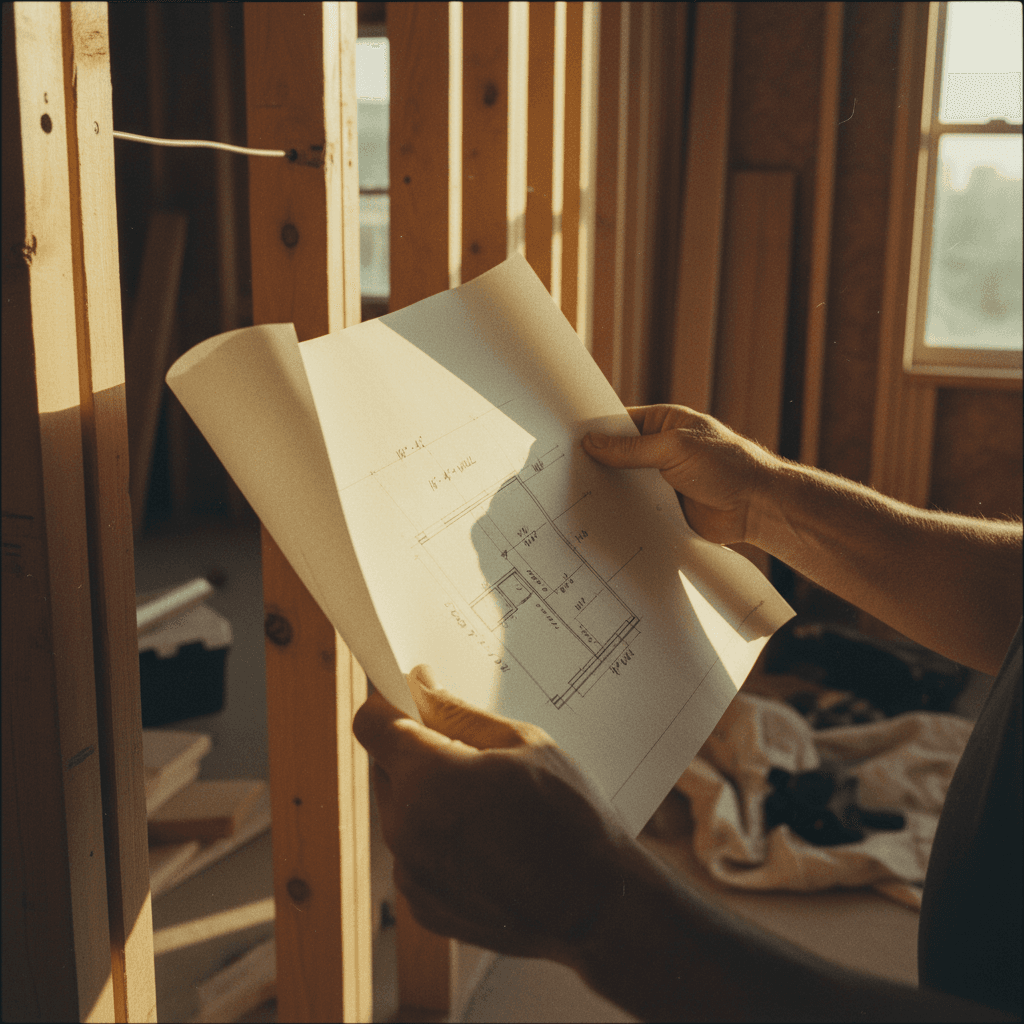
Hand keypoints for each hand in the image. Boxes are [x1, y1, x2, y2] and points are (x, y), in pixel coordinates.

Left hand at [352, 665, 637, 964]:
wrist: (596, 908)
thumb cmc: (569, 818)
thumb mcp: (523, 744)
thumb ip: (459, 713)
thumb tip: (420, 686)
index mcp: (426, 778)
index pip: (370, 723)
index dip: (387, 704)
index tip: (411, 701)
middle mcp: (404, 828)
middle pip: (385, 768)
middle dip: (415, 754)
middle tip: (469, 756)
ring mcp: (411, 874)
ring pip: (401, 814)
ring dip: (428, 801)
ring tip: (488, 808)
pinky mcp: (423, 907)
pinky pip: (415, 857)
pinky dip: (439, 845)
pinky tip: (488, 846)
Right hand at [583, 404, 778, 546]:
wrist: (757, 508)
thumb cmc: (726, 466)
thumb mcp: (674, 449)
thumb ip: (632, 449)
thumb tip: (593, 443)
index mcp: (664, 424)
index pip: (621, 423)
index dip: (595, 430)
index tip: (566, 438)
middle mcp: (660, 451)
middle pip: (618, 455)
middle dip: (596, 463)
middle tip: (560, 469)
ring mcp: (661, 481)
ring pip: (624, 484)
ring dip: (606, 490)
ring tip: (570, 495)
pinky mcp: (664, 509)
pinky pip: (635, 509)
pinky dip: (619, 513)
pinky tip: (596, 517)